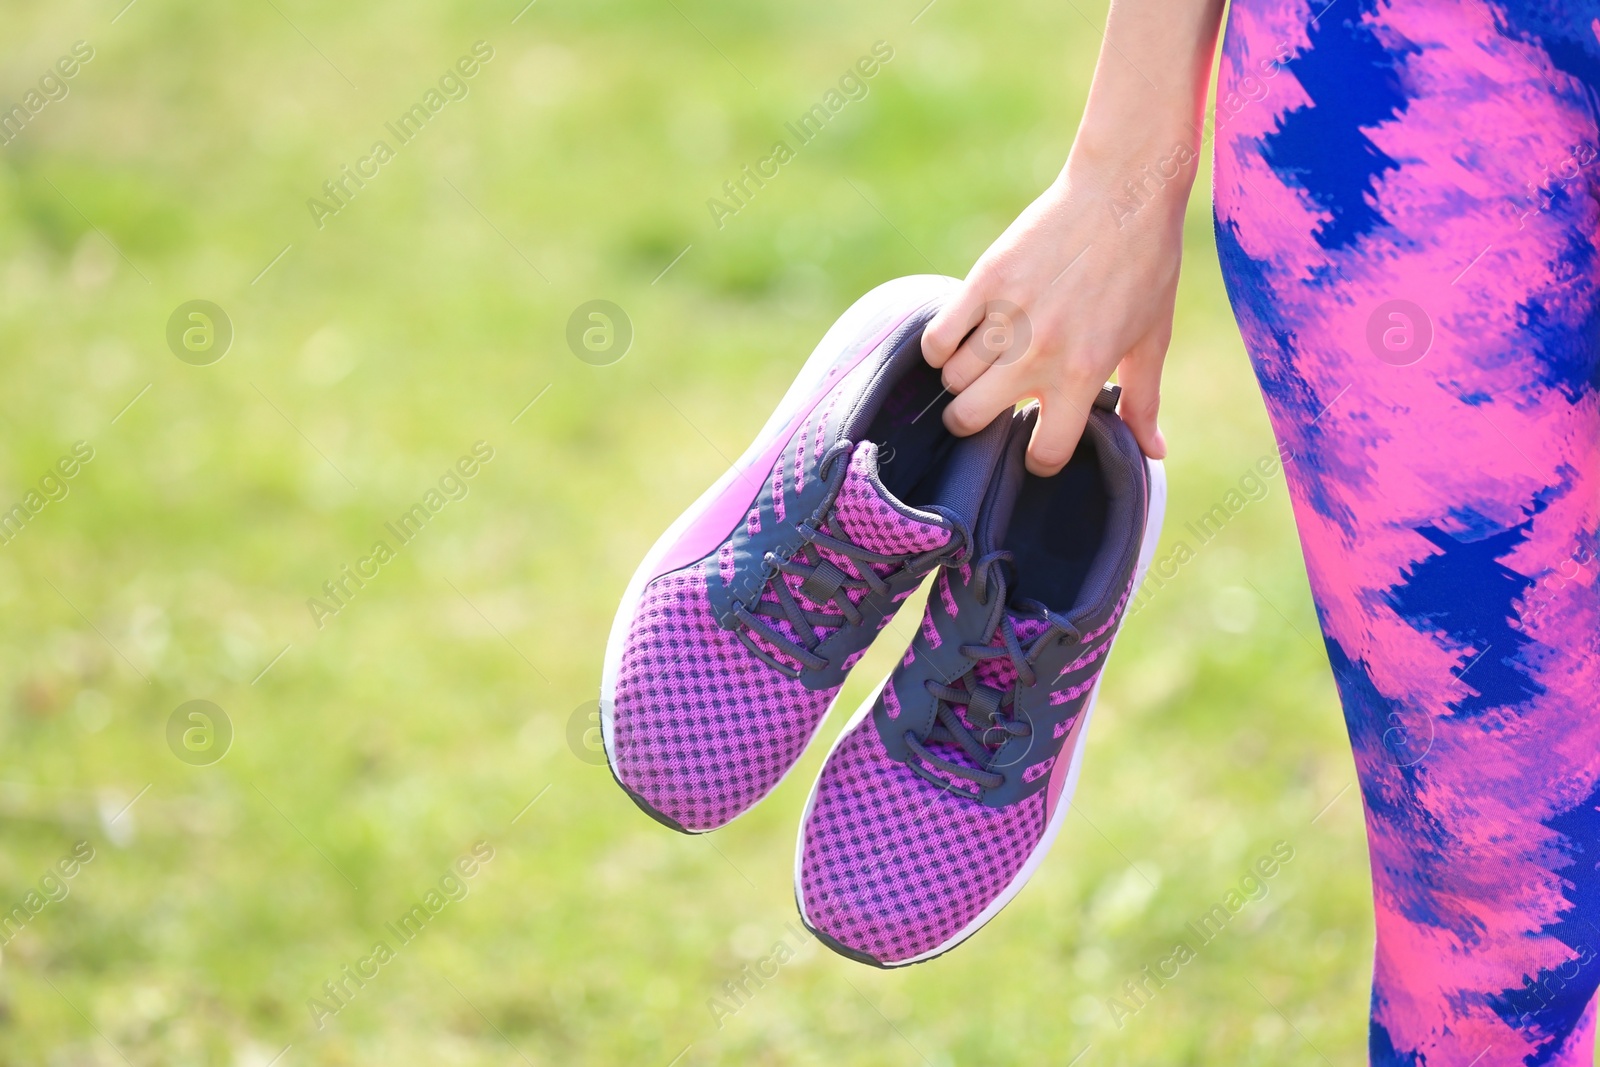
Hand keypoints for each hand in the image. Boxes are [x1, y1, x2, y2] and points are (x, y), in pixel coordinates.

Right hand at [921, 148, 1190, 473]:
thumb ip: (1144, 401)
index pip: (1044, 452)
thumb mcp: (1151, 338)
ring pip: (951, 380)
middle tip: (990, 405)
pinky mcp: (984, 282)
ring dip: (962, 381)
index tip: (1039, 442)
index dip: (1040, 459)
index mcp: (1082, 372)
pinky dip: (939, 347)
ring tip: (980, 365)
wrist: (1122, 190)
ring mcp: (1006, 317)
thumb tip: (1153, 453)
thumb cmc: (1145, 267)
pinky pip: (935, 337)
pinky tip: (959, 339)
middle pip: (970, 419)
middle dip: (976, 423)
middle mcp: (1038, 352)